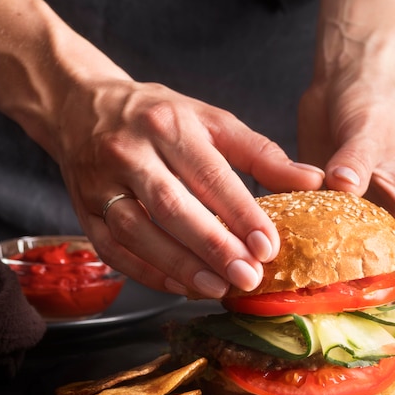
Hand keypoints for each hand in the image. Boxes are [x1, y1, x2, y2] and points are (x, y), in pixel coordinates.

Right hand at [55, 79, 324, 297]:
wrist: (84, 107)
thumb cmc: (158, 115)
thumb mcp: (211, 120)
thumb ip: (260, 153)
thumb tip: (311, 181)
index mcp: (169, 125)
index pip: (210, 175)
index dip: (240, 213)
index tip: (267, 246)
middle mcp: (130, 152)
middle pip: (172, 206)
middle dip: (212, 246)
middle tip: (247, 277)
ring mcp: (101, 183)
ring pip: (138, 232)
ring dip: (179, 265)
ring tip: (217, 288)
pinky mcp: (84, 209)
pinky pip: (112, 248)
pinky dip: (146, 272)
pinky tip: (178, 286)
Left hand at [298, 69, 394, 308]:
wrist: (348, 82)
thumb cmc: (374, 104)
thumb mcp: (370, 130)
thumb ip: (357, 160)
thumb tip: (343, 185)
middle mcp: (378, 223)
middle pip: (376, 280)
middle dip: (362, 314)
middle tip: (339, 348)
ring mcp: (346, 218)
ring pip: (339, 266)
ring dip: (323, 291)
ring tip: (300, 323)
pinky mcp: (319, 207)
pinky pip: (309, 239)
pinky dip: (297, 258)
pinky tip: (274, 276)